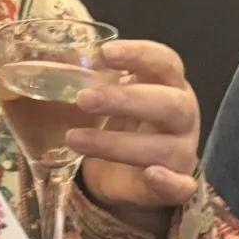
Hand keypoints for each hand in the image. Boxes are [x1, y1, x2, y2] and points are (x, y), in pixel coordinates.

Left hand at [69, 40, 201, 226]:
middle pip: (169, 102)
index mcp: (166, 84)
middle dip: (126, 99)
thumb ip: (86, 77)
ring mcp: (181, 150)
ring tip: (73, 138)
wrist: (126, 174)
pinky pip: (182, 186)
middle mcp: (181, 114)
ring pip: (163, 146)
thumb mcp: (105, 95)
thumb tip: (56, 60)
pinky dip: (170, 182)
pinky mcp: (175, 183)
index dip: (139, 54)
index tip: (105, 52)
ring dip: (117, 143)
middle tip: (83, 99)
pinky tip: (151, 175)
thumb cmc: (118, 122)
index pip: (164, 61)